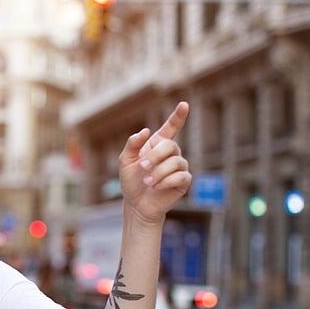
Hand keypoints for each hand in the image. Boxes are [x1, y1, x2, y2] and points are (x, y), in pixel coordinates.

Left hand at [119, 102, 192, 224]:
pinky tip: (157, 187)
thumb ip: (133, 144)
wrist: (136, 204)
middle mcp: (171, 153)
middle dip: (155, 157)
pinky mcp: (184, 181)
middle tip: (142, 168)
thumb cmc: (131, 181)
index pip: (171, 127)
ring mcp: (179, 166)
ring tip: (148, 182)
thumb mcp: (125, 161)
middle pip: (170, 145)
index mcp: (157, 144)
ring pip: (175, 162)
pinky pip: (180, 176)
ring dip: (158, 172)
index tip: (184, 104)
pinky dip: (166, 181)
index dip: (178, 116)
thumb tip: (146, 131)